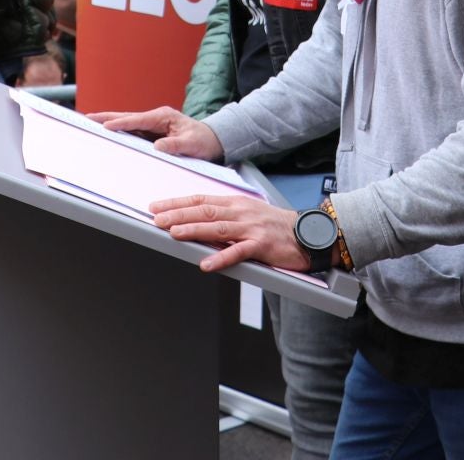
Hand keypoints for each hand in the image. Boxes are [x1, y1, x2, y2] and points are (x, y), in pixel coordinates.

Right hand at [91, 106, 225, 160]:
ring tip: (91, 123)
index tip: (106, 126)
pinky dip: (119, 131)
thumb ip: (175, 145)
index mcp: (163, 116)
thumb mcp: (191, 144)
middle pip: (128, 117)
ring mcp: (153, 124)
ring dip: (110, 123)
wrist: (211, 140)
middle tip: (88, 118)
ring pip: (127, 123)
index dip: (121, 123)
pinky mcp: (152, 132)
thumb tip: (157, 147)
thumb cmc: (202, 140)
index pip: (138, 120)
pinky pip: (132, 131)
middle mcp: (156, 118)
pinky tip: (107, 133)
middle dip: (107, 117)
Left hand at [148, 194, 304, 271]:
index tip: (157, 206)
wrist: (307, 233)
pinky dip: (221, 258)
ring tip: (174, 233)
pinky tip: (206, 264)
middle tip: (156, 218)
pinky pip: (238, 252)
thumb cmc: (276, 226)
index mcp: (236, 203)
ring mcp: (251, 228)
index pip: (201, 200)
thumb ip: (225, 216)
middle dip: (178, 214)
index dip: (177, 203)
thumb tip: (198, 221)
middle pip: (205, 210)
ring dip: (194, 229)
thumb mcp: (248, 214)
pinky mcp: (261, 245)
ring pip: (217, 227)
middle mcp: (241, 212)